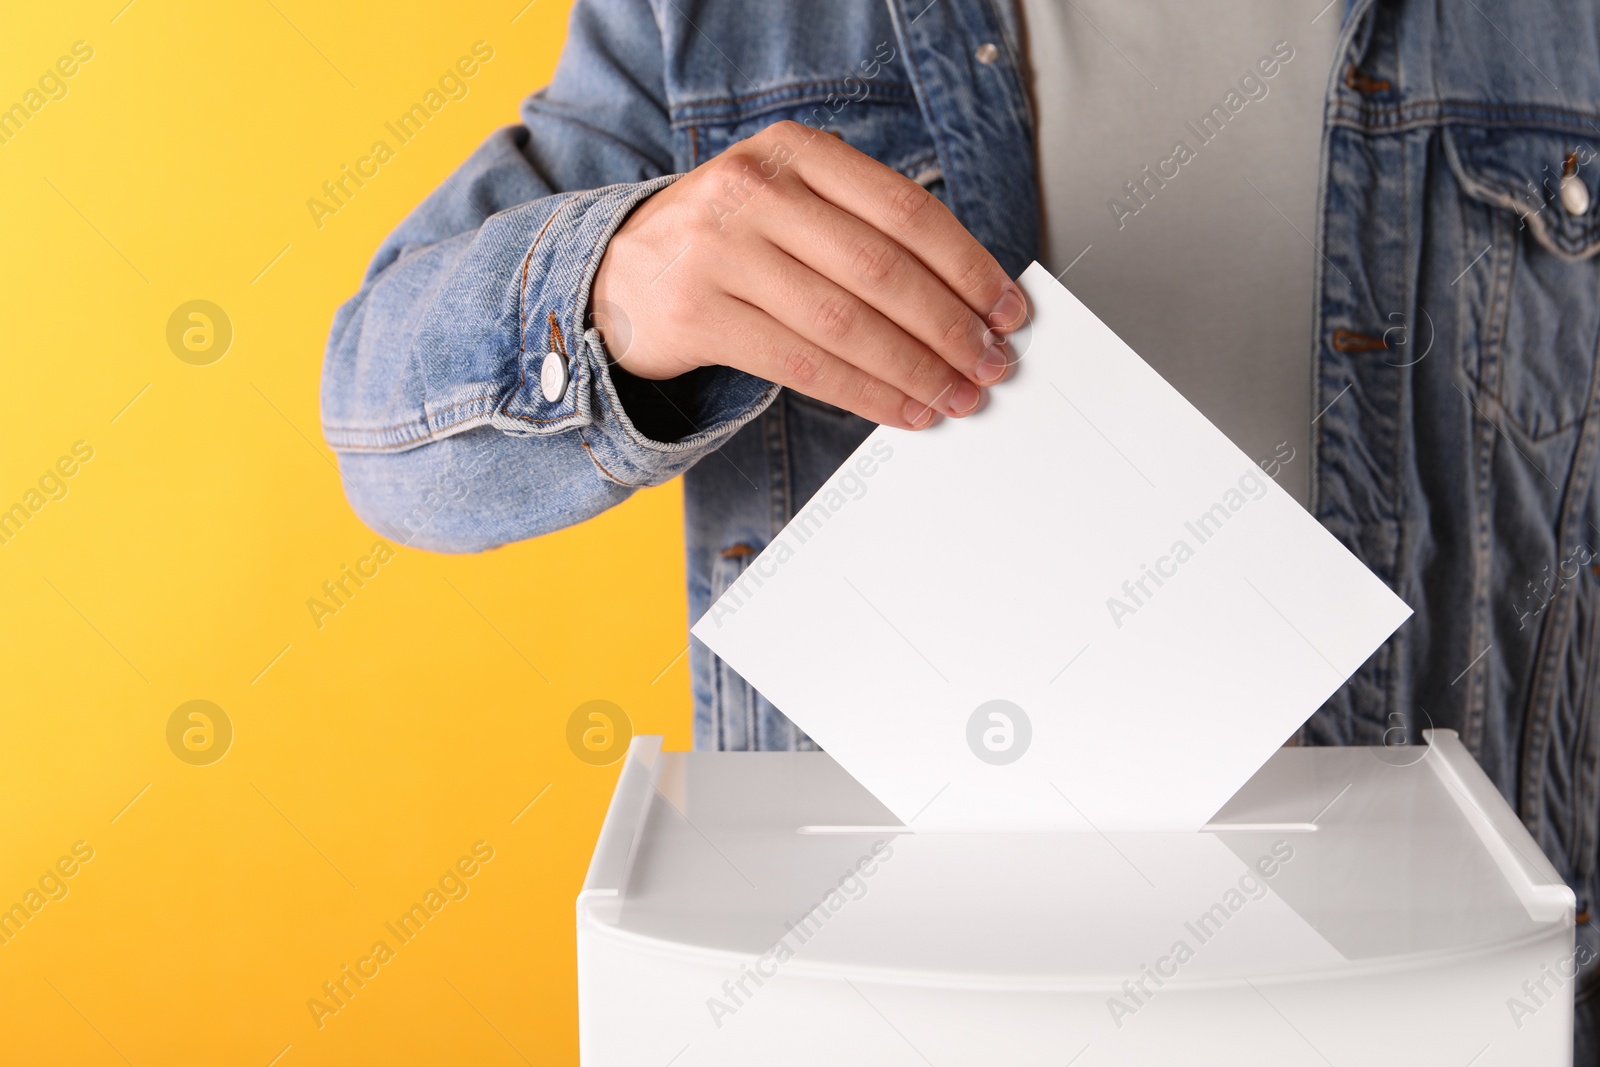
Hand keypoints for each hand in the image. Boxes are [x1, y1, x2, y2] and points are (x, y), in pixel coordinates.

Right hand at [589, 120, 1027, 428]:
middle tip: (991, 364)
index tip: (1007, 309)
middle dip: (950, 327)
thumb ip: (861, 227)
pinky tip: (902, 409)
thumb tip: (967, 299)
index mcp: (794, 150)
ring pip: (847, 323)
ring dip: (915, 369)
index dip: (968, 266)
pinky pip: (805, 365)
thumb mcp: (787, 201)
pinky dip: (866, 394)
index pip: (904, 211)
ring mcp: (720, 251)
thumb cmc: (727, 242)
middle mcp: (755, 190)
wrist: (615, 272)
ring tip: (956, 395)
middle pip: (882, 269)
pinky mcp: (700, 315)